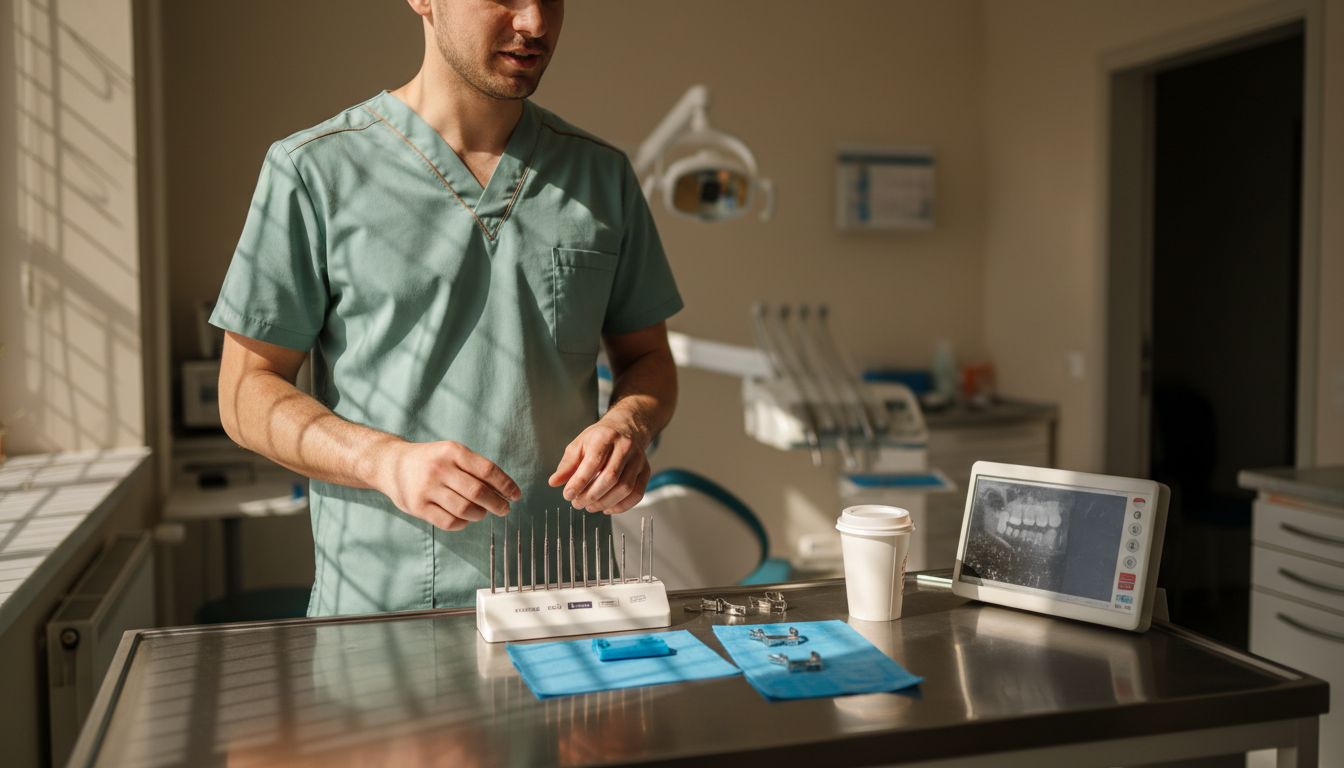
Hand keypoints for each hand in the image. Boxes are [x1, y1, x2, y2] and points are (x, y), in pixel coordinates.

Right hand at [374, 440, 520, 531]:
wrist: (392, 464)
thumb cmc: (432, 460)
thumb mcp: (452, 453)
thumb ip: (475, 469)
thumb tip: (505, 491)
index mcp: (453, 451)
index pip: (487, 470)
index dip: (506, 485)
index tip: (516, 495)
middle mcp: (439, 468)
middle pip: (478, 492)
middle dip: (497, 504)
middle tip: (504, 509)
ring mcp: (426, 488)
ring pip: (465, 509)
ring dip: (480, 514)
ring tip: (483, 513)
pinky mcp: (417, 507)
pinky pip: (449, 522)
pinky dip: (463, 523)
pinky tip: (465, 519)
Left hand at [548, 418, 650, 513]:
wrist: (627, 428)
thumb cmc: (601, 438)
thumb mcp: (579, 444)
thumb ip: (567, 464)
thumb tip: (554, 482)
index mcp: (605, 437)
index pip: (593, 463)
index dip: (579, 482)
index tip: (568, 494)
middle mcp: (625, 447)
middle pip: (610, 477)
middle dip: (591, 495)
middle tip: (577, 503)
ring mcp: (638, 459)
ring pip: (625, 488)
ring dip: (605, 502)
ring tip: (590, 506)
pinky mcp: (645, 471)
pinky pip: (636, 494)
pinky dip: (621, 506)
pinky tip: (607, 508)